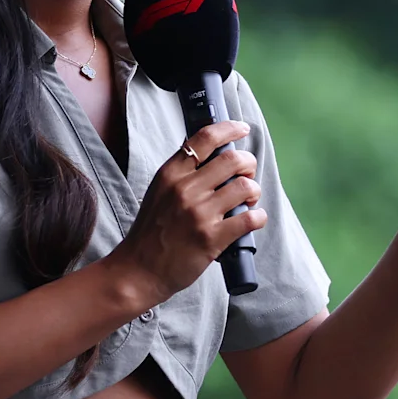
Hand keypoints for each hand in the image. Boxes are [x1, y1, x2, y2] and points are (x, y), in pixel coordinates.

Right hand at [106, 121, 266, 304]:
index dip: (229, 129)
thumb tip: (211, 154)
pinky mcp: (212, 238)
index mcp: (170, 174)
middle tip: (248, 174)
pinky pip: (250, 219)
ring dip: (254, 192)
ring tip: (249, 201)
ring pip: (245, 187)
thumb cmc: (151, 232)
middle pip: (233, 159)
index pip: (205, 138)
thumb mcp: (158, 192)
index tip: (242, 129)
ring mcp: (199, 214)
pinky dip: (258, 217)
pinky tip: (253, 219)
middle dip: (249, 163)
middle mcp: (185, 189)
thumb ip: (181, 173)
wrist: (139, 270)